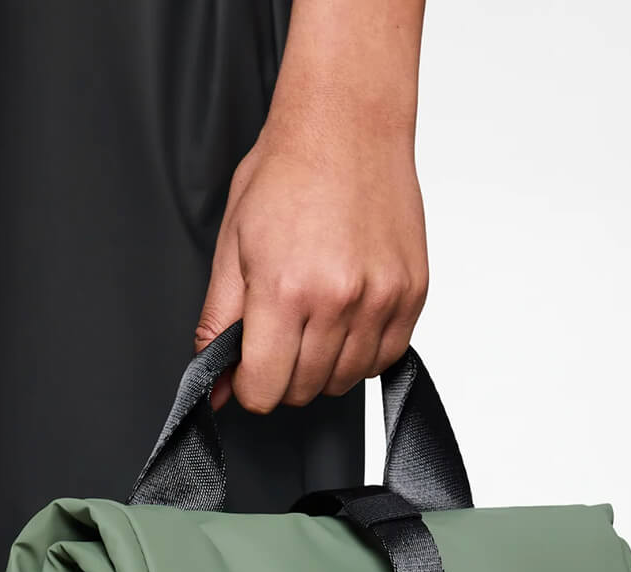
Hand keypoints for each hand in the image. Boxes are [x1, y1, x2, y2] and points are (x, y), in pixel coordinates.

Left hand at [194, 0, 427, 412]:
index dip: (250, 386)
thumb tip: (218, 386)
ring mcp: (381, 298)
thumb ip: (221, 323)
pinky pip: (385, 357)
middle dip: (285, 375)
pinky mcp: (412, 293)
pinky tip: (347, 316)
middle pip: (305, 390)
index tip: (250, 368)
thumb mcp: (234, 245)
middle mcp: (337, 299)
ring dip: (325, 365)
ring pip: (347, 380)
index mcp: (284, 288)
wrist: (347, 123)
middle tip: (280, 334)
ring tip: (315, 318)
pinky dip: (363, 351)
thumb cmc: (288, 172)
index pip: (265, 388)